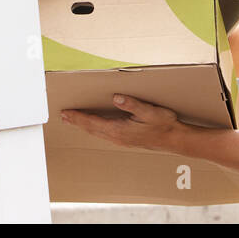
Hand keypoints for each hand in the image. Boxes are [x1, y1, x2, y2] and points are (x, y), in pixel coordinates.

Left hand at [60, 94, 185, 151]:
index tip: (65, 113)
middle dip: (77, 122)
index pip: (93, 122)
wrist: (175, 139)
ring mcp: (121, 140)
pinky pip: (104, 134)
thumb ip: (132, 104)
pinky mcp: (126, 140)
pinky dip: (94, 128)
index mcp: (119, 129)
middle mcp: (117, 137)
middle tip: (63, 117)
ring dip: (84, 126)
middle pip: (91, 129)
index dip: (78, 117)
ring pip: (97, 132)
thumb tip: (116, 97)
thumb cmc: (163, 124)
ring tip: (74, 120)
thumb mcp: (149, 111)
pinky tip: (95, 126)